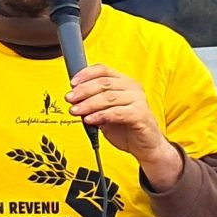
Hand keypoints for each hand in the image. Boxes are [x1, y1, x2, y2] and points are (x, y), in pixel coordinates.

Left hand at [67, 65, 182, 187]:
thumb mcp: (105, 112)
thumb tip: (74, 98)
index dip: (85, 75)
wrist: (146, 147)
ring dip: (88, 104)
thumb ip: (94, 104)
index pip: (103, 70)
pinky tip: (89, 120)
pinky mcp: (140, 115)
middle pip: (104, 83)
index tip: (72, 84)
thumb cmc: (126, 128)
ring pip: (108, 97)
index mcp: (124, 82)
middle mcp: (133, 88)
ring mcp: (138, 100)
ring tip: (76, 111)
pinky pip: (116, 113)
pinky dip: (100, 115)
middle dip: (83, 91)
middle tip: (70, 99)